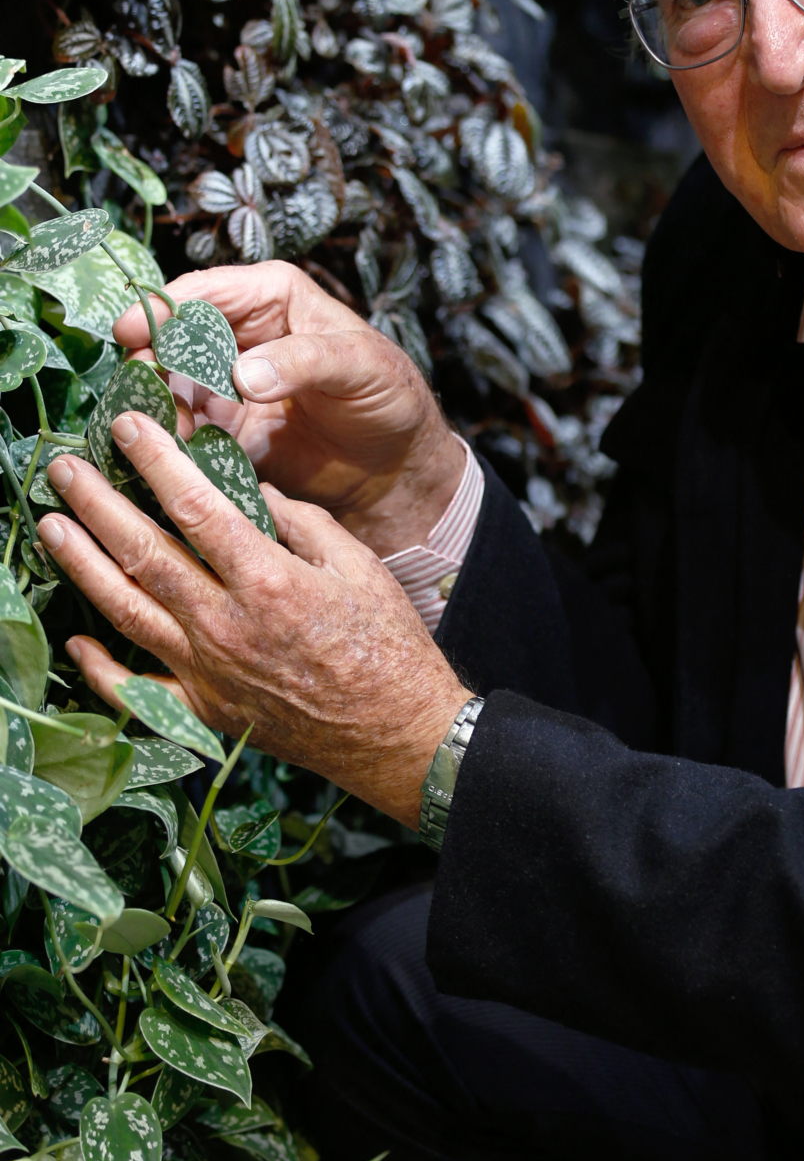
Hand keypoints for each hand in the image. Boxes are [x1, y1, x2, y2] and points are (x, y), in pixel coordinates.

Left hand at [37, 412, 471, 826]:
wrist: (396, 735)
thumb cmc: (388, 646)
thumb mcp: (359, 566)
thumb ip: (300, 522)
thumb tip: (252, 492)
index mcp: (267, 580)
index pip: (194, 505)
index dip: (155, 460)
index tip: (128, 426)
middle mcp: (225, 624)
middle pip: (143, 552)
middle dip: (97, 503)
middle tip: (64, 468)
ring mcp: (207, 671)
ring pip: (125, 610)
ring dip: (80, 564)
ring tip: (50, 526)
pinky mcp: (203, 710)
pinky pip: (134, 689)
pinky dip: (98, 666)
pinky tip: (74, 638)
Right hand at [114, 263, 464, 558]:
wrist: (396, 464)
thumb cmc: (389, 396)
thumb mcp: (358, 366)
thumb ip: (303, 362)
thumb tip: (241, 375)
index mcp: (272, 296)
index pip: (206, 291)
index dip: (164, 308)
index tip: (131, 333)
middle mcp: (240, 332)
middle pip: (173, 336)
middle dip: (151, 362)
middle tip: (141, 393)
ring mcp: (226, 381)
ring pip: (169, 383)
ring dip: (159, 405)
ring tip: (167, 430)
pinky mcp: (223, 427)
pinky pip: (182, 426)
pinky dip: (171, 438)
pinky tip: (174, 452)